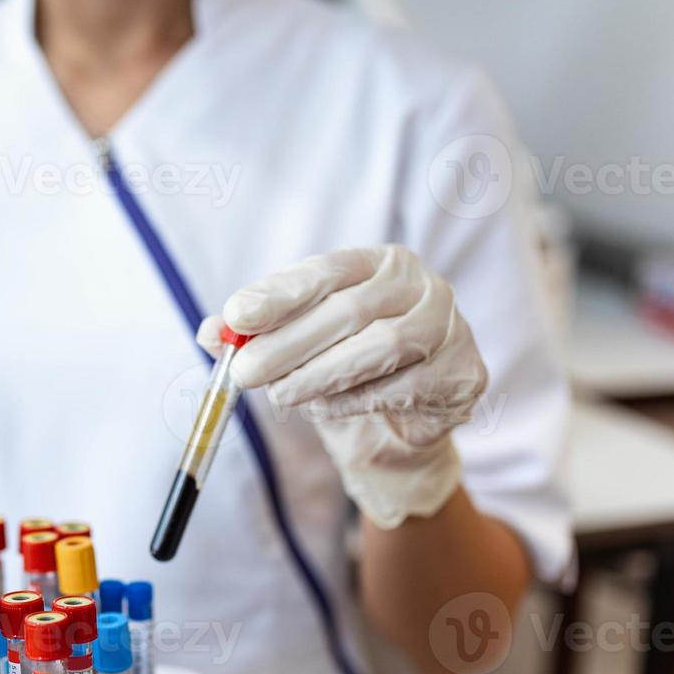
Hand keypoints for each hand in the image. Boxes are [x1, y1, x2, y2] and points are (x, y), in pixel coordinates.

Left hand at [197, 245, 487, 528]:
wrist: (408, 410)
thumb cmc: (348, 361)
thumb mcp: (298, 341)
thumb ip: (255, 334)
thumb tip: (210, 332)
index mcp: (376, 262)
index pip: (326, 270)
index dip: (280, 293)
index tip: (236, 315)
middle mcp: (418, 284)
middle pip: (349, 310)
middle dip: (288, 344)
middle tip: (244, 373)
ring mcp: (449, 325)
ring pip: (380, 347)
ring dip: (321, 375)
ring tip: (281, 396)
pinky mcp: (463, 371)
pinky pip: (404, 386)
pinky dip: (357, 400)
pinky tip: (328, 408)